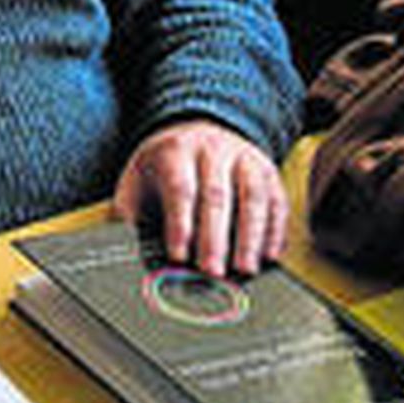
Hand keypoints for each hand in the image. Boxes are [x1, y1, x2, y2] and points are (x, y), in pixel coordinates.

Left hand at [111, 119, 287, 276]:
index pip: (180, 188)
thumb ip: (131, 214)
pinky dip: (276, 230)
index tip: (178, 255)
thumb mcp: (137, 180)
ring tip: (246, 269)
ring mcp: (245, 158)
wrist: (197, 130)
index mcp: (176, 151)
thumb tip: (126, 252)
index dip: (180, 223)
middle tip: (213, 272)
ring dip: (251, 236)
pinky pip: (277, 200)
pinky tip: (270, 256)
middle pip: (217, 194)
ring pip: (253, 195)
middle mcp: (213, 150)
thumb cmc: (164, 167)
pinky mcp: (268, 171)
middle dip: (215, 237)